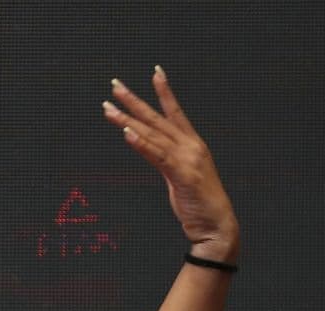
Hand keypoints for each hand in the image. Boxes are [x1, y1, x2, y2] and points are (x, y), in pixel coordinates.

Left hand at [103, 67, 238, 262]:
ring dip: (128, 119)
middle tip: (114, 85)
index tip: (155, 71)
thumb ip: (168, 162)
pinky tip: (126, 132)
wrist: (216, 226)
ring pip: (152, 133)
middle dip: (134, 100)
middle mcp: (191, 146)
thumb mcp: (182, 177)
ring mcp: (187, 158)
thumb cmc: (200, 204)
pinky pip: (156, 155)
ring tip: (108, 107)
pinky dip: (140, 143)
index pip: (176, 112)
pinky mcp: (181, 174)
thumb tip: (153, 153)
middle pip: (157, 118)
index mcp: (193, 144)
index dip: (165, 91)